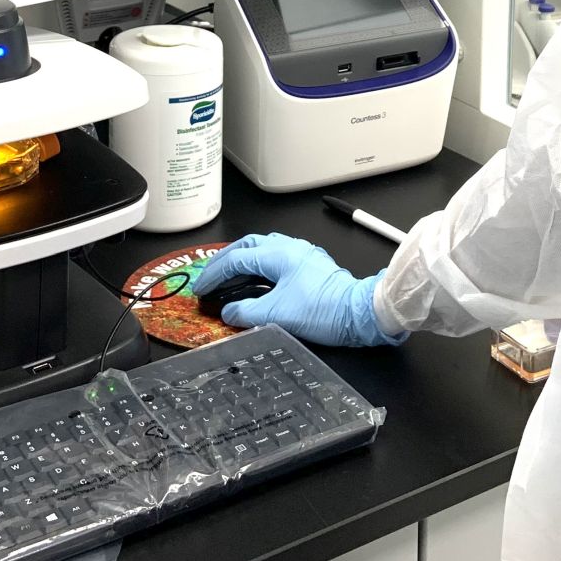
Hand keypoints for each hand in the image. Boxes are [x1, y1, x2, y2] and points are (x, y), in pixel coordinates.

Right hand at [191, 234, 404, 346]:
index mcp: (279, 254)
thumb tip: (229, 311)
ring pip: (264, 250)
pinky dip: (260, 268)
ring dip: (244, 261)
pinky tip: (258, 282)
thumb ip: (246, 312)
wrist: (359, 314)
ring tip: (230, 277)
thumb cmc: (325, 310)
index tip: (201, 287)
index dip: (214, 273)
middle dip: (226, 259)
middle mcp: (290, 248)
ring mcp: (302, 255)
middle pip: (249, 245)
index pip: (236, 258)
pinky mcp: (311, 267)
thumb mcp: (277, 315)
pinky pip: (277, 260)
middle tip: (211, 275)